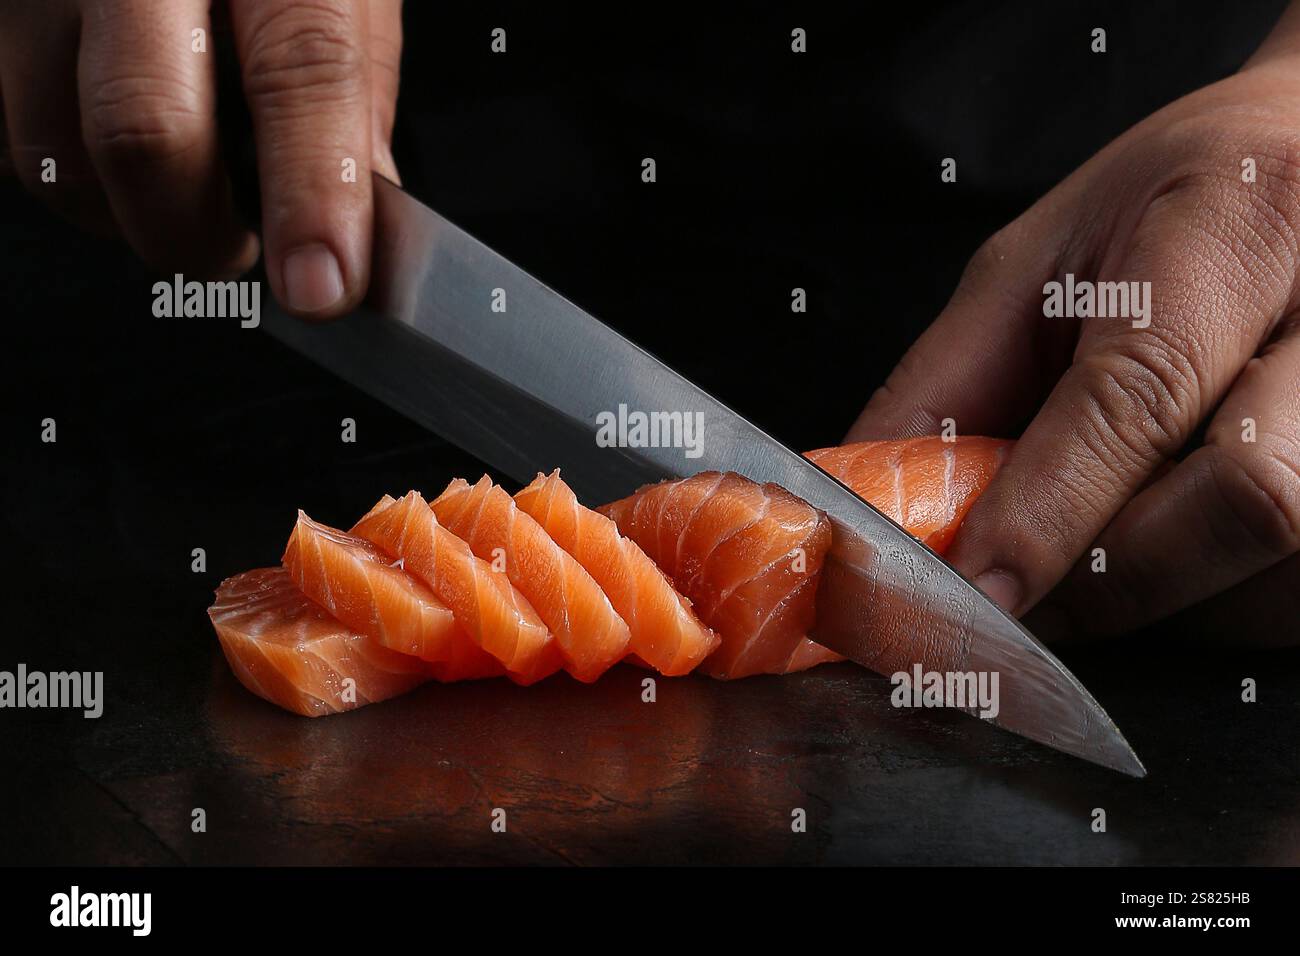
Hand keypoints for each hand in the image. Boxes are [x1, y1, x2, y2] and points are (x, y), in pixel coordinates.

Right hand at [0, 0, 401, 317]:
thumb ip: (349, 92)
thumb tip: (358, 216)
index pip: (299, 70)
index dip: (311, 192)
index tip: (322, 285)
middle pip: (144, 128)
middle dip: (196, 235)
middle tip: (236, 251)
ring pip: (54, 152)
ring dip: (125, 211)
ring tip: (175, 178)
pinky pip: (3, 134)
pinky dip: (67, 167)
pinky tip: (105, 130)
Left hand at [847, 10, 1299, 643]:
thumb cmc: (1170, 206)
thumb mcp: (1036, 263)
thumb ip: (948, 383)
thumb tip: (864, 499)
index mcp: (1235, 230)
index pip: (1141, 394)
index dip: (1047, 511)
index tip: (977, 588)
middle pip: (1253, 499)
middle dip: (1117, 576)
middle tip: (1031, 586)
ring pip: (1296, 567)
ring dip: (1179, 599)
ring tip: (1114, 542)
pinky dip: (1233, 600)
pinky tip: (1187, 548)